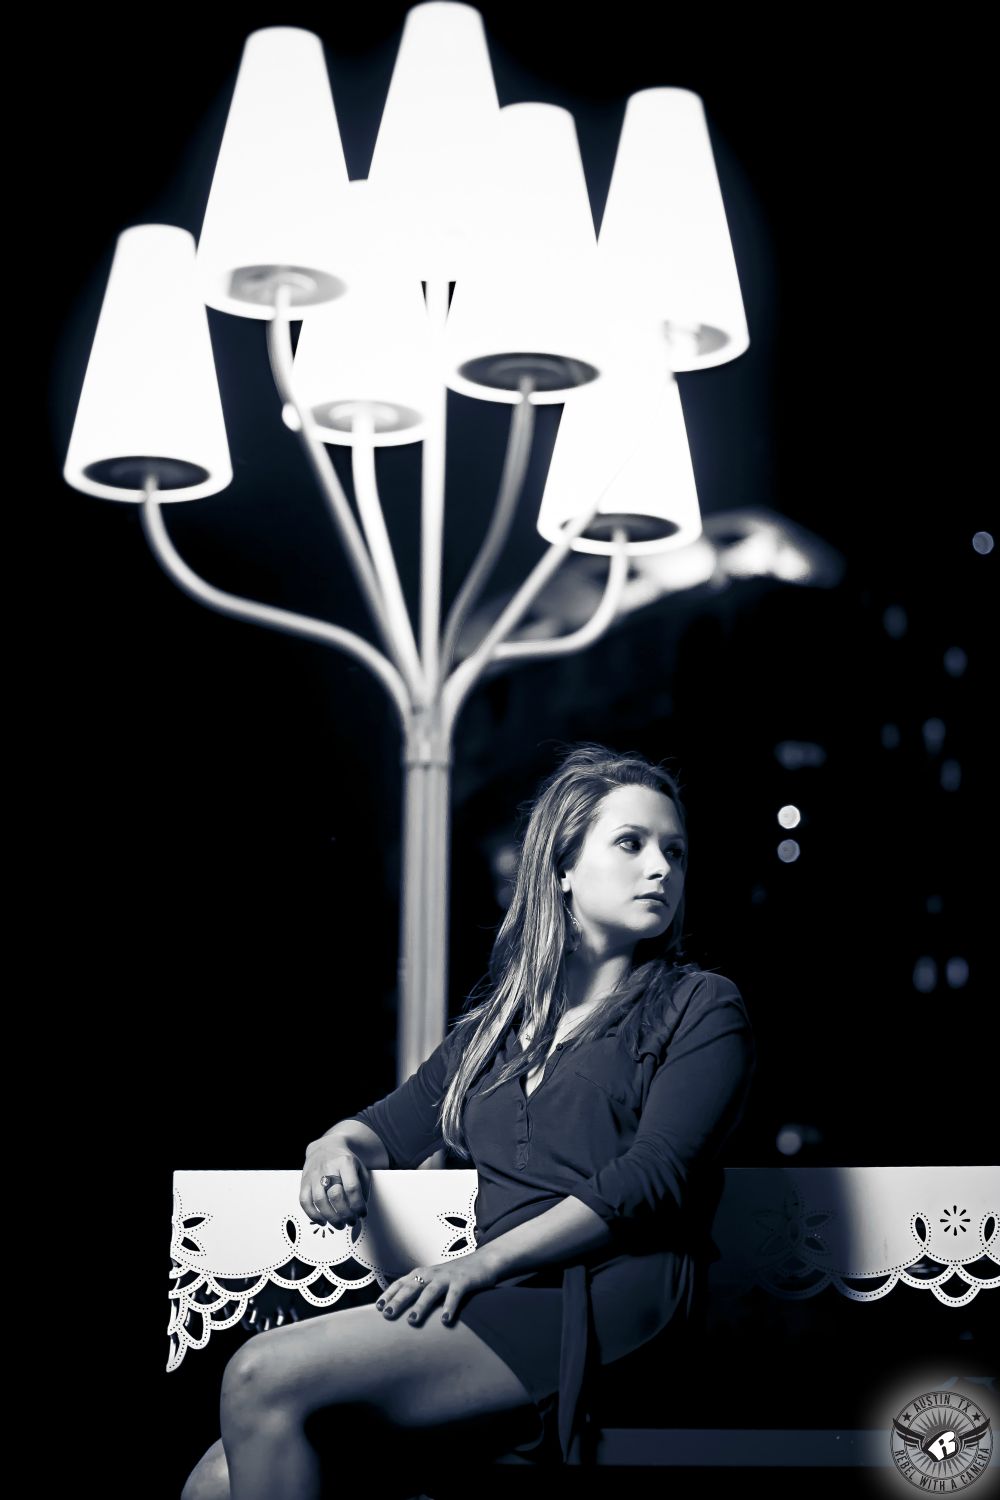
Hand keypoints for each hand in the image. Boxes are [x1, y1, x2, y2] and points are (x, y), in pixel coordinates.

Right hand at [300, 1145, 370, 1230]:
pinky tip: (323, 1221)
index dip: (358, 1204)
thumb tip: (360, 1210)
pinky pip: (305, 1201)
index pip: (352, 1187)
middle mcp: (328, 1167)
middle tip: (351, 1222)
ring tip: (340, 1224)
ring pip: (320, 1200)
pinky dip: (313, 1215)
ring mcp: (314, 1174)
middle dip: (345, 1214)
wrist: (326, 1147)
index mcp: (345, 1162)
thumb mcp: (360, 1168)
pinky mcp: (304, 1181)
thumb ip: (363, 1188)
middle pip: (335, 1195)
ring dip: (331, 1217)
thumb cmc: (345, 1161)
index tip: (362, 1214)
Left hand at [375, 1250, 499, 1327]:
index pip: (401, 1283)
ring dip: (421, 1305)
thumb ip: (419, 1290)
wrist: (482, 1262)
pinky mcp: (463, 1281)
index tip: (378, 1308)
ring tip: (413, 1320)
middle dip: (398, 1300)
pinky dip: (449, 1306)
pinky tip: (445, 1320)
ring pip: (431, 1291)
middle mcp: (432, 1274)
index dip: (389, 1294)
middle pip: (412, 1286)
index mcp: (422, 1274)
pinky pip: (455, 1295)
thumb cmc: (454, 1276)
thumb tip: (400, 1309)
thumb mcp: (434, 1280)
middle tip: (387, 1315)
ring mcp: (447, 1277)